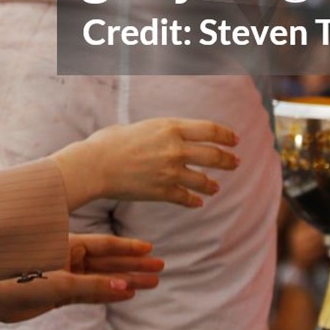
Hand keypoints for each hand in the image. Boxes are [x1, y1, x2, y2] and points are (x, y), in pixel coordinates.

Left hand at [0, 235, 163, 323]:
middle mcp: (65, 258)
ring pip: (100, 278)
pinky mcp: (55, 294)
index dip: (128, 249)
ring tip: (151, 283)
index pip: (104, 246)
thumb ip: (91, 287)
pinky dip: (107, 293)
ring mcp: (61, 276)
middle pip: (108, 262)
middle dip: (134, 266)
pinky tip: (124, 293)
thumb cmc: (9, 279)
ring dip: (125, 280)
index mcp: (64, 245)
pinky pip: (88, 292)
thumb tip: (124, 287)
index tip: (150, 249)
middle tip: (161, 269)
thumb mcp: (55, 284)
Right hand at [51, 118, 238, 208]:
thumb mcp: (139, 127)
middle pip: (213, 155)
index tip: (235, 140)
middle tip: (235, 163)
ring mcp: (170, 171)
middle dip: (228, 160)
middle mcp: (175, 149)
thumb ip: (157, 132)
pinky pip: (186, 198)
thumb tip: (163, 136)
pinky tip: (197, 203)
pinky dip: (194, 201)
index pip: (210, 129)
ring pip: (203, 180)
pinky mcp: (163, 191)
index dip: (226, 135)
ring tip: (216, 187)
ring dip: (212, 184)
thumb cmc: (109, 142)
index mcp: (170, 127)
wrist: (94, 166)